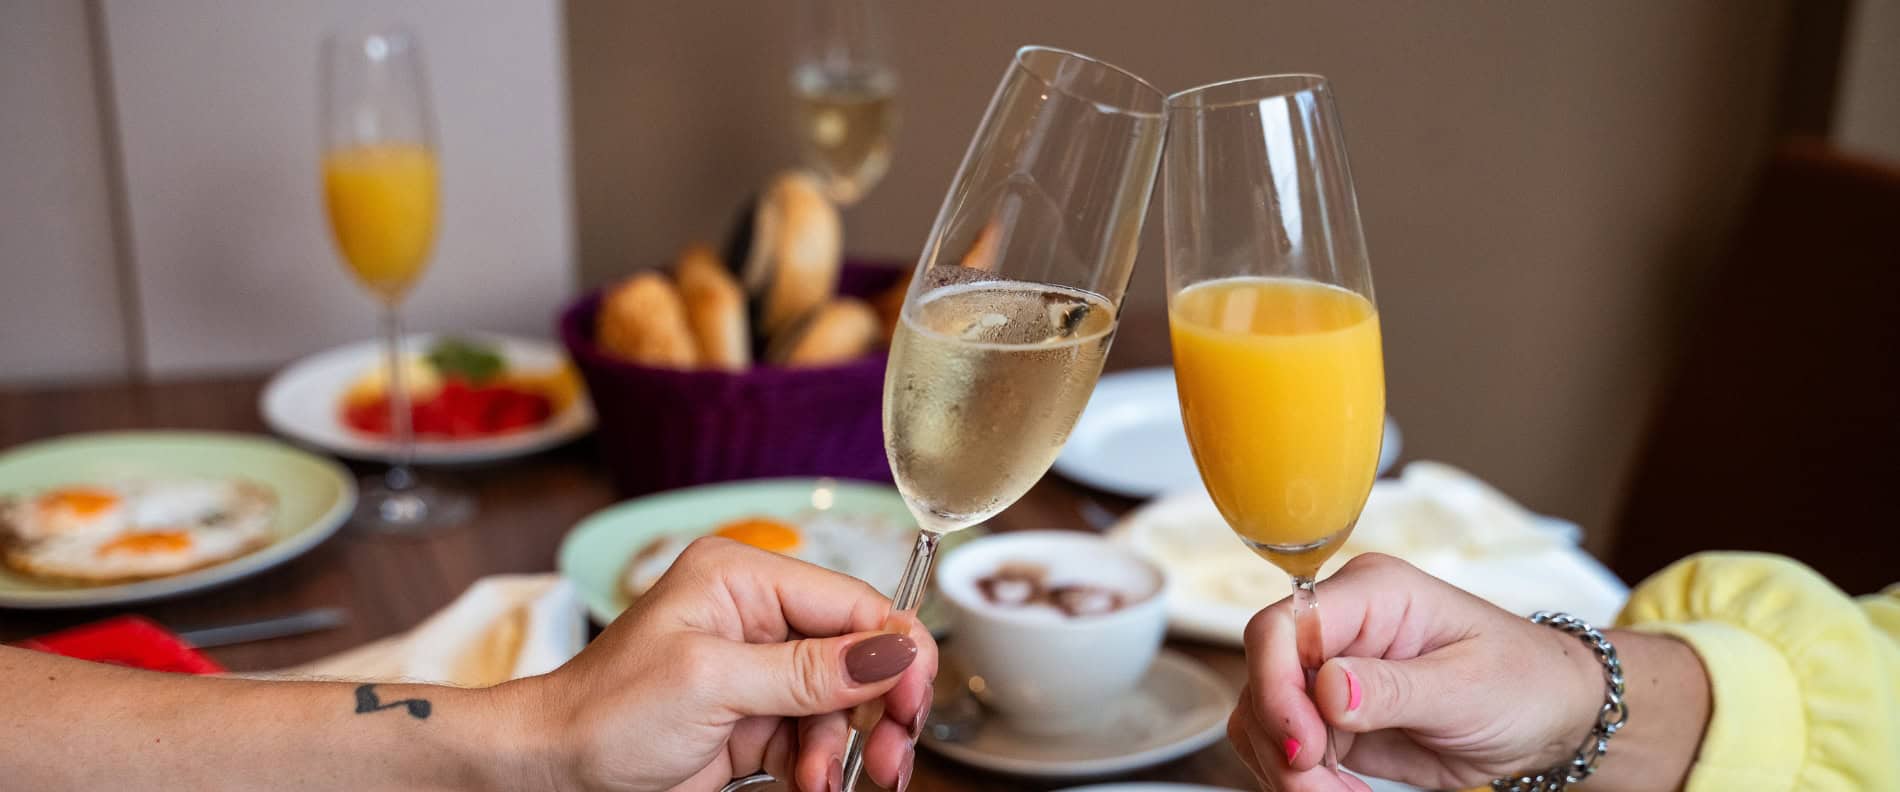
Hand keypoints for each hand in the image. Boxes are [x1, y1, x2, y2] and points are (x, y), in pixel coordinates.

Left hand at [512, 537, 936, 791]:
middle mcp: (757, 616)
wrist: (551, 773)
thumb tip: (891, 652)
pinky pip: (816, 738)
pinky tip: (808, 783)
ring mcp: (758, 671)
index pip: (850, 602)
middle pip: (857, 655)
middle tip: (889, 754)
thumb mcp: (712, 684)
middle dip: (876, 706)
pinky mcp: (756, 719)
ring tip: (825, 782)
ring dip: (845, 748)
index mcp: (743, 578)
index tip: (916, 697)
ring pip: (843, 705)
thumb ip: (807, 671)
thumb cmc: (605, 712)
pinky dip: (821, 765)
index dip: (893, 648)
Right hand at [1228, 553, 1605, 790]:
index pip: (1281, 626)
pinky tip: (1341, 791)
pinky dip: (1300, 780)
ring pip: (1263, 720)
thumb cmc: (1523, 681)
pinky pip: (1285, 749)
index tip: (1304, 746)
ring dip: (1289, 769)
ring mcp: (1330, 674)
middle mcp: (1338, 629)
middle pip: (1263, 679)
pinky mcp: (1330, 719)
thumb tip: (1328, 688)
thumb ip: (1395, 687)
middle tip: (1322, 785)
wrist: (1548, 718)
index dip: (1275, 686)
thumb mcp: (1466, 686)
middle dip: (1284, 743)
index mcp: (1369, 595)